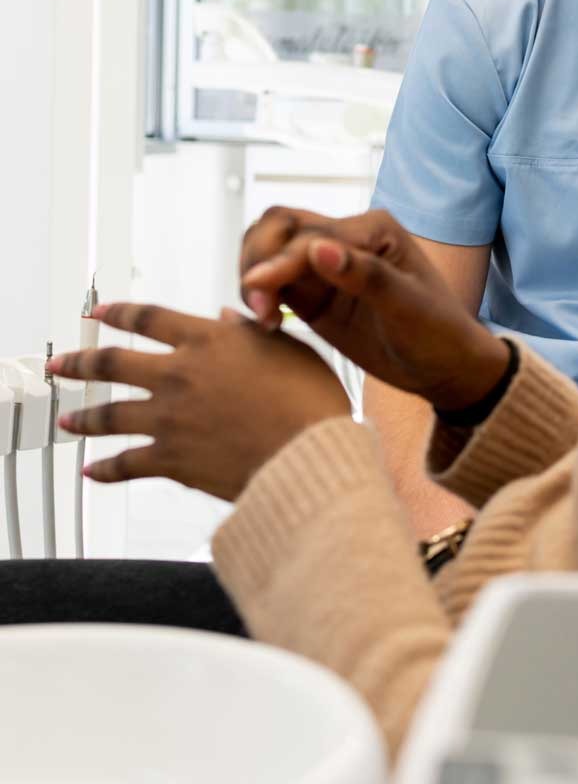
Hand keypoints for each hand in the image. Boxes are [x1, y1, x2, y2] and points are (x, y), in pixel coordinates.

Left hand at [46, 302, 352, 500]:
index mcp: (208, 340)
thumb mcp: (289, 350)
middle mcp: (179, 374)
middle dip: (79, 363)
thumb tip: (229, 319)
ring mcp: (168, 417)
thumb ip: (252, 334)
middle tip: (61, 365)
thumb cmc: (309, 401)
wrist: (307, 451)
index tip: (100, 312)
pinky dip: (104, 469)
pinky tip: (93, 471)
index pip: (149, 318)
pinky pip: (124, 464)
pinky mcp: (168, 458)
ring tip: (68, 421)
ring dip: (83, 417)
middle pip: (111, 363)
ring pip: (108, 414)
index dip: (119, 312)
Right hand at [238, 207, 509, 411]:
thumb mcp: (408, 308)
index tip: (260, 294)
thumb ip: (365, 277)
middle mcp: (347, 238)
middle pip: (279, 227)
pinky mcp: (314, 295)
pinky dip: (259, 296)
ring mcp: (327, 266)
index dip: (280, 261)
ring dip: (254, 278)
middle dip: (258, 259)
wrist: (445, 368)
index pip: (309, 234)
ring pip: (269, 251)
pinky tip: (265, 323)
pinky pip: (273, 283)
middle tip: (259, 307)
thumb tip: (317, 247)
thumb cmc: (439, 334)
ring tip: (264, 318)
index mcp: (373, 229)